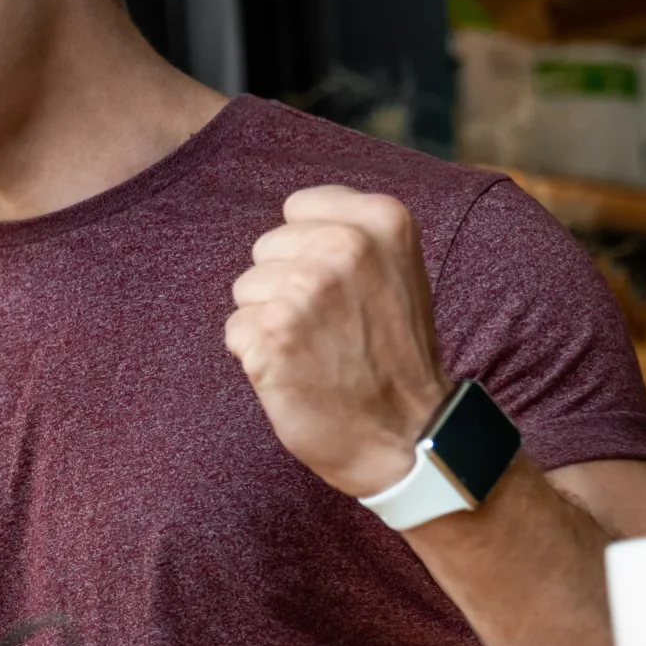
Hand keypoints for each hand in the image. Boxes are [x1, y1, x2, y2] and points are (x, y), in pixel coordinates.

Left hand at [225, 185, 452, 499]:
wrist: (409, 437)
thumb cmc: (395, 357)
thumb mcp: (397, 272)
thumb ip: (352, 235)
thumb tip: (290, 220)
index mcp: (381, 220)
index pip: (298, 208)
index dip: (306, 252)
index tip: (340, 289)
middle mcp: (344, 246)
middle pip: (266, 248)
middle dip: (284, 287)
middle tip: (331, 328)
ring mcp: (306, 289)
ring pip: (246, 290)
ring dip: (269, 324)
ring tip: (316, 351)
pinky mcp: (273, 333)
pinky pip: (236, 330)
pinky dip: (256, 358)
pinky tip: (298, 374)